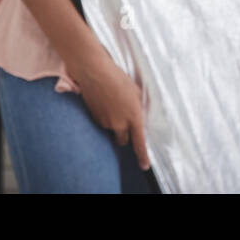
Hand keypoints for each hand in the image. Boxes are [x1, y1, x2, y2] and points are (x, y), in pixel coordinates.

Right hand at [73, 50, 150, 170]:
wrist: (95, 73)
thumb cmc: (119, 78)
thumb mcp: (136, 91)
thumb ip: (140, 107)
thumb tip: (141, 115)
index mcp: (134, 116)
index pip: (139, 142)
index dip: (142, 156)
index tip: (144, 166)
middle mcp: (119, 123)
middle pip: (123, 140)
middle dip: (125, 135)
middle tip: (125, 121)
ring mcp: (105, 122)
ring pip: (112, 130)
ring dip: (114, 123)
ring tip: (113, 104)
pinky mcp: (94, 118)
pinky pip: (102, 123)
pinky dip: (105, 117)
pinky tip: (104, 102)